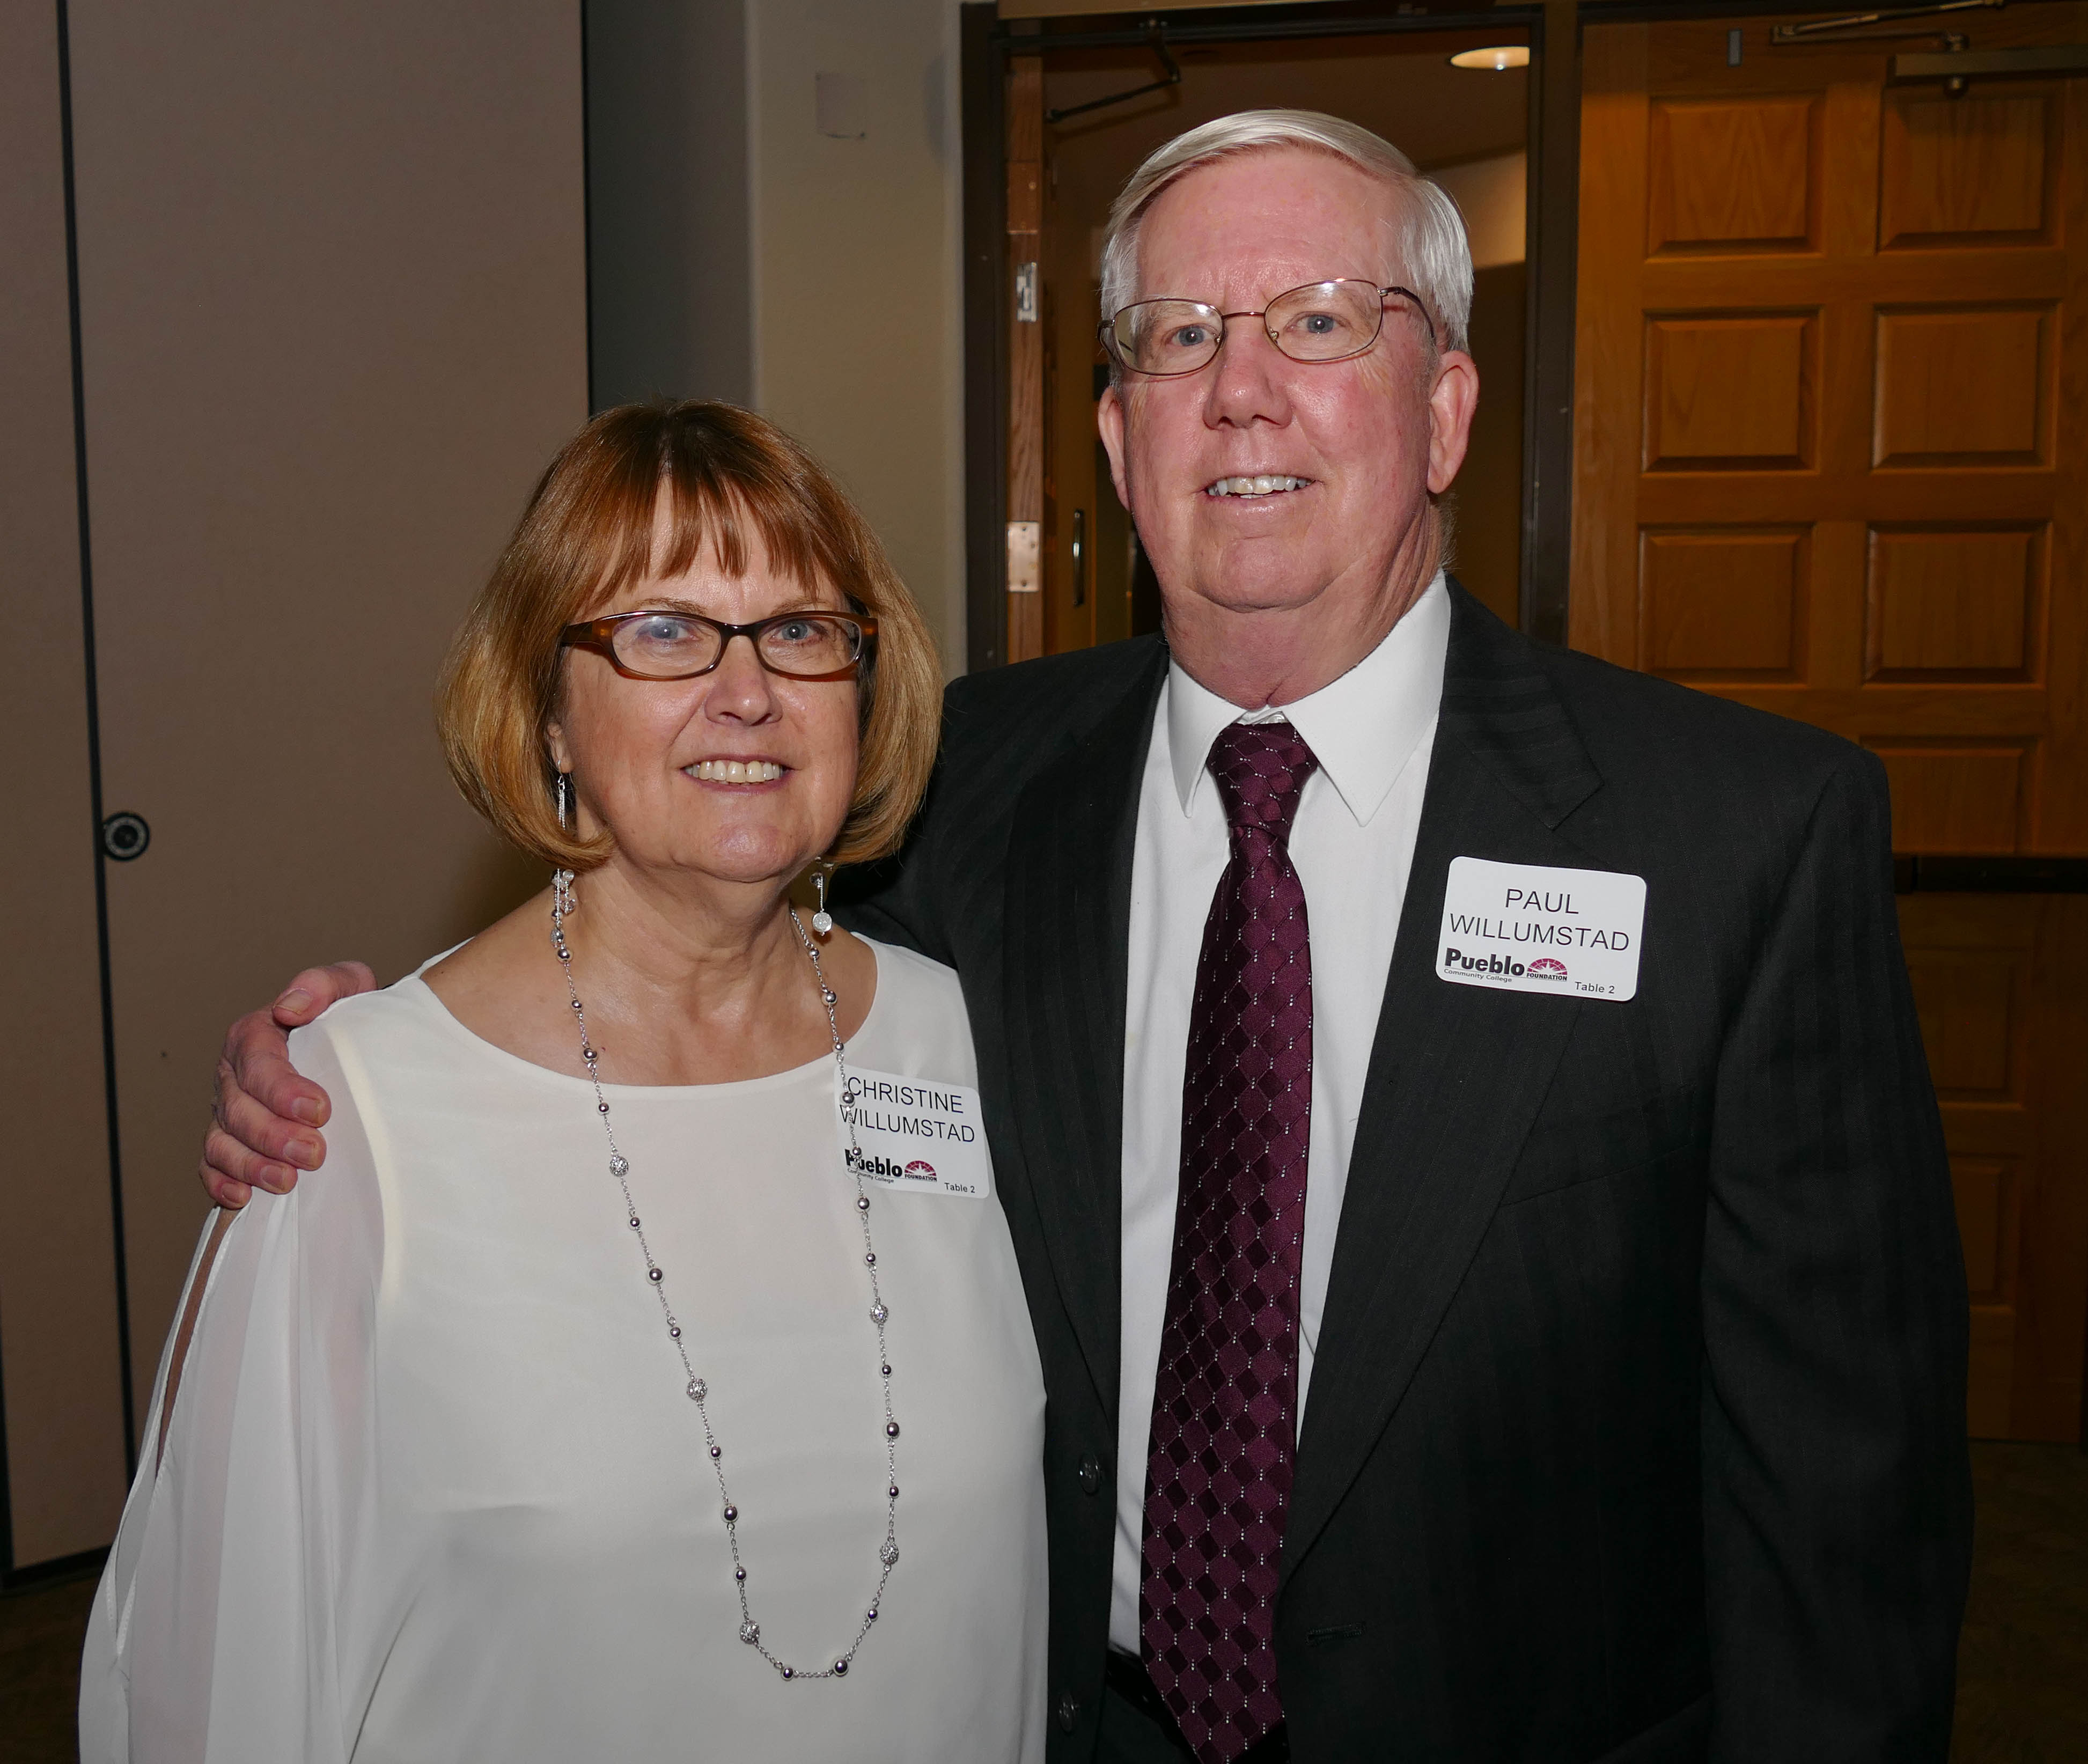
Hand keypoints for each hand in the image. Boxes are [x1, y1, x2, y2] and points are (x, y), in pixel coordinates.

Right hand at [200, 962, 376, 1208]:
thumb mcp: (349, 988)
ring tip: (287, 1182)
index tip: (319, 1110)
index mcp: (256, 1035)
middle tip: (313, 1153)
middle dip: (272, 1135)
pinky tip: (245, 1197)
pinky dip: (223, 1183)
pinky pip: (212, 1166)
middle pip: (238, 1108)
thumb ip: (324, 985)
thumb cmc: (351, 1018)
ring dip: (251, 1165)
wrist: (356, 1049)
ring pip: (222, 1141)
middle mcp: (234, 1074)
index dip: (282, 1090)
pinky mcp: (230, 1141)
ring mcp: (228, 1110)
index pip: (258, 1063)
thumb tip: (292, 1006)